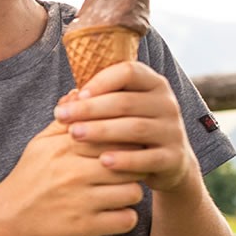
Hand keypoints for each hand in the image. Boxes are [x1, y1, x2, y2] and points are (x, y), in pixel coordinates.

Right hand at [0, 119, 145, 235]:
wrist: (8, 217)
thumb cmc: (29, 177)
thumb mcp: (40, 144)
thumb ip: (64, 121)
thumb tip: (79, 92)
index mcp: (66, 148)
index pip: (114, 135)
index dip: (126, 140)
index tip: (124, 148)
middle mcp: (74, 172)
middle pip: (130, 161)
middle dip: (133, 166)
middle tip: (125, 171)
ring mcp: (81, 201)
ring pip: (133, 191)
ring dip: (129, 193)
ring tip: (117, 193)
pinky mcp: (86, 227)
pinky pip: (126, 219)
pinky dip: (124, 218)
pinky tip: (112, 213)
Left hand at [54, 61, 195, 191]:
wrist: (167, 164)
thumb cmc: (130, 129)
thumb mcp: (117, 112)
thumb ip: (95, 102)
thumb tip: (66, 100)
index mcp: (153, 84)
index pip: (129, 72)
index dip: (101, 81)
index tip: (77, 95)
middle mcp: (167, 104)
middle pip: (126, 102)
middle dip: (90, 109)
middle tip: (61, 116)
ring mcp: (173, 131)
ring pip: (136, 128)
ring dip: (101, 131)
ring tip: (74, 135)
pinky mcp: (174, 158)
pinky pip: (149, 158)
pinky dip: (125, 159)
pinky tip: (102, 161)